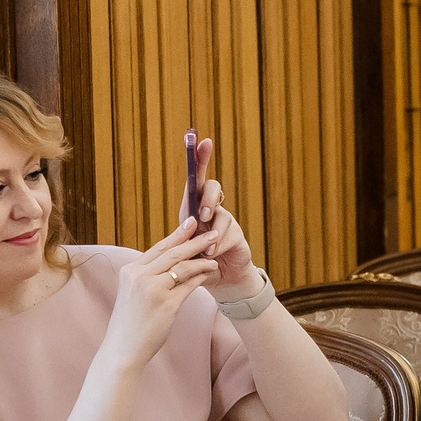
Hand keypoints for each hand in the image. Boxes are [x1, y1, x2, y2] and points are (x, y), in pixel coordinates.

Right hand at [99, 219, 220, 373]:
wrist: (123, 348)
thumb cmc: (131, 323)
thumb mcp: (134, 294)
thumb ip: (149, 277)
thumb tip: (172, 265)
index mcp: (130, 271)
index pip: (158, 248)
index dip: (177, 235)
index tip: (192, 223)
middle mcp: (139, 276)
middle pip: (172, 253)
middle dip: (194, 241)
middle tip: (212, 232)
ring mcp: (152, 289)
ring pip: (182, 267)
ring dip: (202, 259)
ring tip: (216, 254)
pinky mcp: (166, 304)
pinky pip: (188, 285)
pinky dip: (201, 277)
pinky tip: (210, 272)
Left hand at [187, 156, 258, 294]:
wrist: (219, 280)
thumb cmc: (196, 262)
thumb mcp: (183, 246)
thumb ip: (184, 234)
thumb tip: (191, 224)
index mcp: (193, 208)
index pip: (196, 179)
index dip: (199, 159)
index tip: (201, 140)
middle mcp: (211, 209)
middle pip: (212, 187)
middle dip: (208, 198)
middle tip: (203, 214)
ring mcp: (225, 220)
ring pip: (221, 214)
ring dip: (212, 232)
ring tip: (206, 248)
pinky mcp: (236, 233)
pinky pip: (229, 232)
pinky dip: (219, 246)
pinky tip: (213, 255)